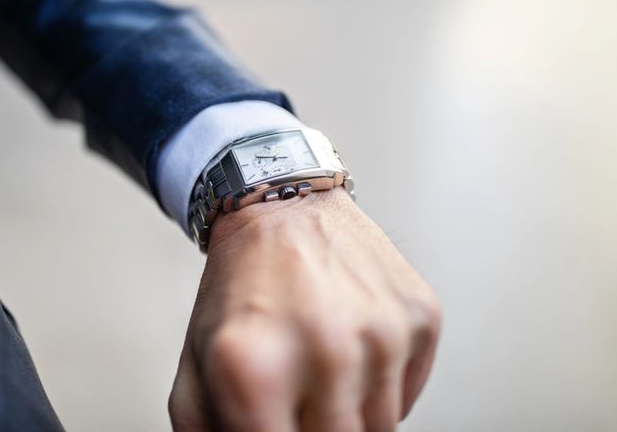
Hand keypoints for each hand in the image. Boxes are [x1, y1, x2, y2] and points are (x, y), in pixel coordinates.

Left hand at [169, 188, 440, 430]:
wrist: (284, 207)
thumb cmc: (239, 288)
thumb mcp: (197, 364)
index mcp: (256, 367)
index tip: (275, 421)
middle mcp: (326, 349)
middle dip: (312, 428)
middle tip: (296, 397)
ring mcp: (382, 331)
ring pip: (380, 430)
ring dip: (350, 411)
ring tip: (321, 365)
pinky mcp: (420, 314)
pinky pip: (409, 394)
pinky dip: (381, 385)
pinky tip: (352, 345)